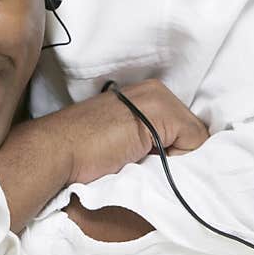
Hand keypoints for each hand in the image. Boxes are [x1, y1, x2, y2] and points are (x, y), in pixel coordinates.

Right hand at [56, 78, 208, 185]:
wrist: (57, 149)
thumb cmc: (81, 150)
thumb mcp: (122, 139)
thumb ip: (146, 140)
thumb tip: (176, 162)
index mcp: (146, 95)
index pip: (182, 127)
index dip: (174, 152)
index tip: (150, 164)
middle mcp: (156, 90)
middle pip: (193, 131)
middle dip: (178, 154)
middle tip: (144, 164)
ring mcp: (158, 98)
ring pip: (196, 137)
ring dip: (177, 158)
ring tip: (144, 163)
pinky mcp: (160, 112)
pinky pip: (195, 141)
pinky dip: (180, 159)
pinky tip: (148, 161)